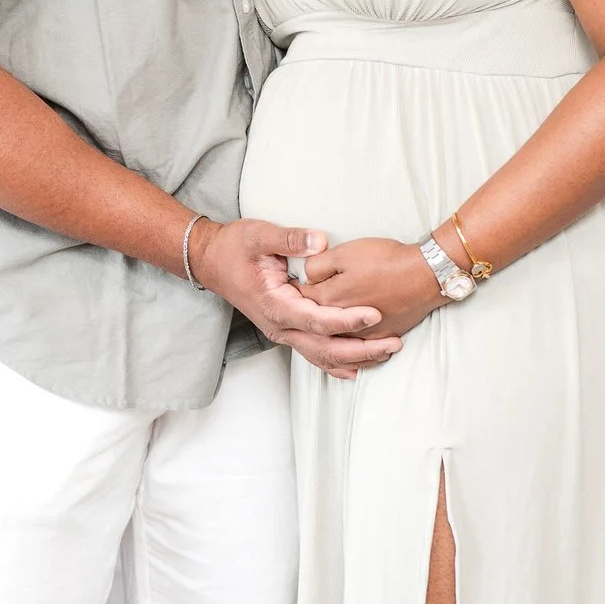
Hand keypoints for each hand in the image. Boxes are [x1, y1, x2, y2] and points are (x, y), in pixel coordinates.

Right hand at [189, 218, 401, 378]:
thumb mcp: (258, 235)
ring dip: (354, 358)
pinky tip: (358, 368)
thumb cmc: (234, 247)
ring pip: (321, 356)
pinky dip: (336, 364)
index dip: (347, 319)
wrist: (211, 262)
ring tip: (386, 353)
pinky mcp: (286, 330)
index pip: (317, 319)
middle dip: (361, 348)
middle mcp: (279, 325)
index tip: (374, 314)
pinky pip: (314, 354)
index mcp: (275, 304)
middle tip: (393, 343)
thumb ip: (290, 239)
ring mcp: (282, 332)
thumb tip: (319, 241)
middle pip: (325, 348)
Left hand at [299, 236, 447, 343]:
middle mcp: (342, 323)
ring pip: (336, 340)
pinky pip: (360, 348)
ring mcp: (363, 334)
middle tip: (303, 303)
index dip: (295, 288)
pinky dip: (352, 348)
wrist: (425, 275)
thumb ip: (317, 265)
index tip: (291, 284)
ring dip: (328, 334)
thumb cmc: (386, 261)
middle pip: (316, 322)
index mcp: (329, 299)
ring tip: (324, 327)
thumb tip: (303, 275)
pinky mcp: (381, 337)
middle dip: (308, 313)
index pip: (301, 298)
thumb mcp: (345, 253)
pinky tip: (351, 346)